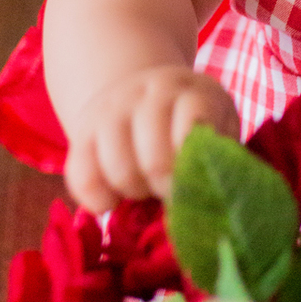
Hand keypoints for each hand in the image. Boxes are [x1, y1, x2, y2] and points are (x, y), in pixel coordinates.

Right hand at [63, 66, 239, 213]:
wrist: (147, 95)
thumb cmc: (194, 126)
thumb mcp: (218, 131)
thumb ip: (219, 161)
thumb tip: (210, 210)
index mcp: (194, 92)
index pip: (193, 132)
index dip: (194, 173)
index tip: (197, 188)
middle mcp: (152, 91)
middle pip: (155, 161)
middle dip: (166, 190)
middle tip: (172, 192)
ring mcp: (114, 106)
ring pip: (118, 169)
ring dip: (134, 193)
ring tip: (146, 190)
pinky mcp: (84, 128)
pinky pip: (81, 176)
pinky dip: (97, 201)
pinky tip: (113, 201)